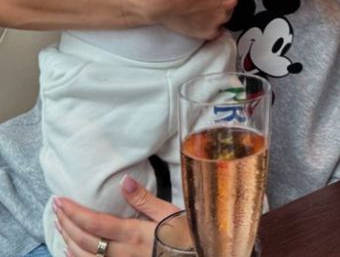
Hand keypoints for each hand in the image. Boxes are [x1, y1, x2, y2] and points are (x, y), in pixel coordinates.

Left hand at [54, 175, 176, 256]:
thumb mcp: (168, 212)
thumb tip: (124, 179)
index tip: (60, 199)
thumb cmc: (183, 235)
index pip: (95, 223)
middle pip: (84, 241)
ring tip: (58, 223)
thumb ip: (144, 198)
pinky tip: (69, 250)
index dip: (74, 212)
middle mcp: (123, 254)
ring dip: (67, 240)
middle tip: (55, 206)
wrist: (194, 256)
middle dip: (66, 223)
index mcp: (134, 234)